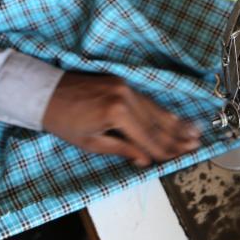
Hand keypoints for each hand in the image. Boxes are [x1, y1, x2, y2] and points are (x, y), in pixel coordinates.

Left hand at [44, 73, 200, 166]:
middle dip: (177, 135)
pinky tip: (171, 117)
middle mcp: (125, 95)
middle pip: (156, 121)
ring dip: (174, 122)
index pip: (147, 137)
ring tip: (193, 132)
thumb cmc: (63, 121)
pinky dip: (159, 110)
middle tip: (196, 144)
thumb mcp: (91, 142)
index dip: (166, 150)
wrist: (43, 93)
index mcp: (117, 113)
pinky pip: (144, 99)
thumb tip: (145, 160)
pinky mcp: (120, 80)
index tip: (182, 157)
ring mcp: (123, 85)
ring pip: (154, 108)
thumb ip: (122, 149)